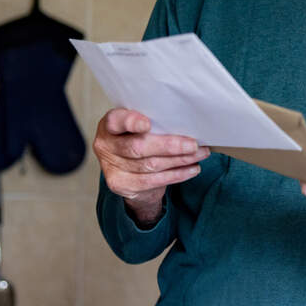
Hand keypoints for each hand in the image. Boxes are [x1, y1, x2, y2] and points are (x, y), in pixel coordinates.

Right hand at [93, 108, 209, 224]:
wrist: (128, 171)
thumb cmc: (138, 139)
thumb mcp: (140, 126)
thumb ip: (154, 122)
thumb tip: (186, 121)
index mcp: (109, 124)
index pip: (117, 120)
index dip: (131, 122)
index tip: (147, 123)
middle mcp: (105, 145)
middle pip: (138, 147)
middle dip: (169, 146)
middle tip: (193, 144)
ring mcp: (111, 167)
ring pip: (150, 165)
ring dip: (180, 160)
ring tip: (200, 154)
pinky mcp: (121, 185)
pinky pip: (153, 181)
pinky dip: (177, 174)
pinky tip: (192, 169)